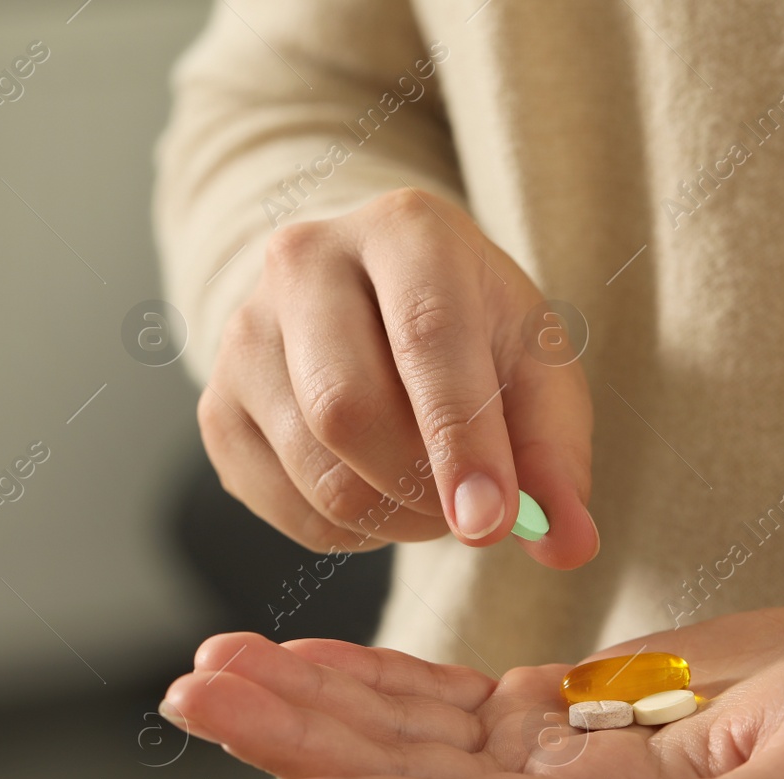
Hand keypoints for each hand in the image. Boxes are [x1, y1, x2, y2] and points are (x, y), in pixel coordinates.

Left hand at [161, 601, 783, 778]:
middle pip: (393, 772)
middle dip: (290, 738)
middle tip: (192, 696)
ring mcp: (541, 749)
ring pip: (397, 728)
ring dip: (305, 700)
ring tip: (214, 668)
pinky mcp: (550, 704)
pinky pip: (436, 692)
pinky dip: (365, 675)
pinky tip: (302, 657)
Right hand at [198, 188, 598, 568]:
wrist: (378, 303)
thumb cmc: (471, 332)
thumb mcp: (535, 368)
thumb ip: (556, 455)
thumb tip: (567, 545)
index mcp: (403, 229)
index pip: (424, 336)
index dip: (459, 440)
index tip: (491, 521)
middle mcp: (304, 262)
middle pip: (346, 408)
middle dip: (421, 487)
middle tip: (473, 514)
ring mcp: (243, 334)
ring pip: (314, 469)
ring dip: (391, 517)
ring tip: (432, 500)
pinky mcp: (217, 405)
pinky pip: (282, 506)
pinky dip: (347, 530)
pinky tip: (379, 497)